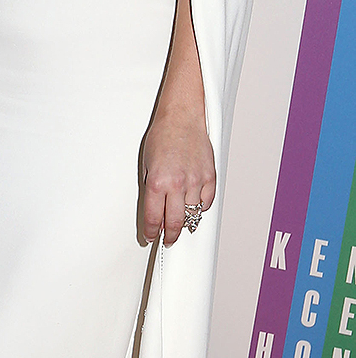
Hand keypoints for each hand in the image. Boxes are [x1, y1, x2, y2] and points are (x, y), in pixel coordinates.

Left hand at [139, 105, 215, 246]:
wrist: (182, 118)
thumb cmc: (163, 136)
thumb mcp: (146, 163)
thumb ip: (151, 188)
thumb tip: (153, 209)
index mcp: (157, 181)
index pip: (153, 217)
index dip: (151, 231)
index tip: (150, 236)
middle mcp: (177, 184)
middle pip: (174, 223)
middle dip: (169, 236)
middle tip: (167, 239)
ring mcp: (196, 182)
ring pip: (192, 216)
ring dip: (185, 223)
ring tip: (180, 224)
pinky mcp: (210, 178)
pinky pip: (206, 203)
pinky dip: (200, 209)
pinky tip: (193, 207)